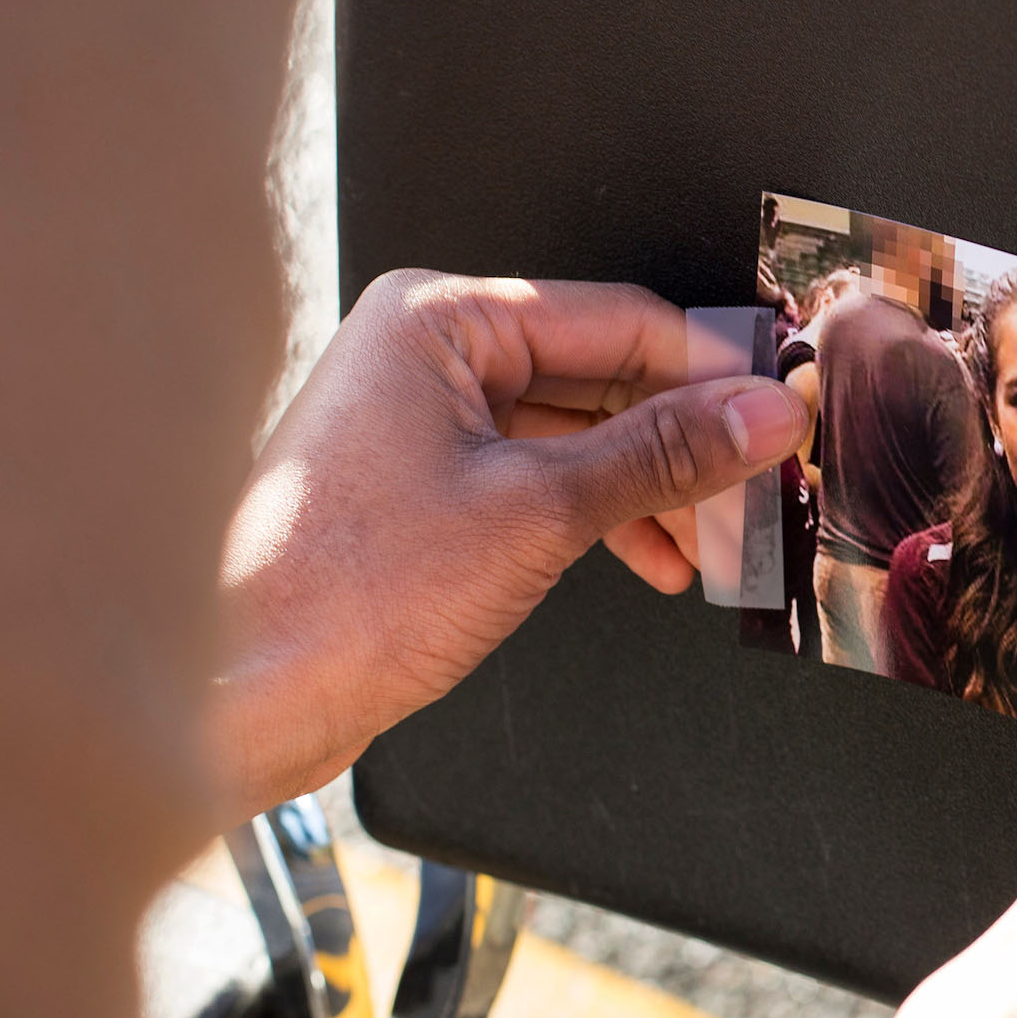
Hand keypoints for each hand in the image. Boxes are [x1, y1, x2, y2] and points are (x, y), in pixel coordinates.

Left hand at [211, 269, 806, 815]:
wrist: (239, 698)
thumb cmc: (340, 597)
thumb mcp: (540, 513)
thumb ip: (665, 455)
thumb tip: (761, 414)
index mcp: (437, 320)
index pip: (617, 319)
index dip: (710, 369)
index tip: (777, 409)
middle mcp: (424, 355)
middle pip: (602, 374)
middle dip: (684, 439)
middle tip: (759, 482)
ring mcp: (421, 422)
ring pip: (578, 433)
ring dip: (651, 488)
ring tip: (716, 539)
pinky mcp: (423, 488)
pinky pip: (540, 477)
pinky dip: (602, 517)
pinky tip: (654, 560)